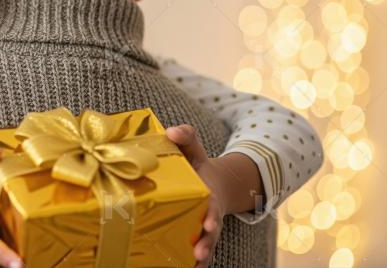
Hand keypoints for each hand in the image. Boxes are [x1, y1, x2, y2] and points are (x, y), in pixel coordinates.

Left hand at [165, 124, 224, 267]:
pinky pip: (196, 254)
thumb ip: (186, 137)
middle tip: (199, 252)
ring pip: (206, 247)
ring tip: (193, 266)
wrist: (213, 184)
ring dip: (201, 257)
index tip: (209, 222)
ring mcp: (204, 229)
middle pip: (211, 233)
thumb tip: (172, 131)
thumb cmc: (197, 166)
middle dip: (206, 242)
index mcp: (209, 195)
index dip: (211, 215)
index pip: (212, 207)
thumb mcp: (194, 150)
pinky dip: (192, 264)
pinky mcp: (196, 237)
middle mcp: (209, 216)